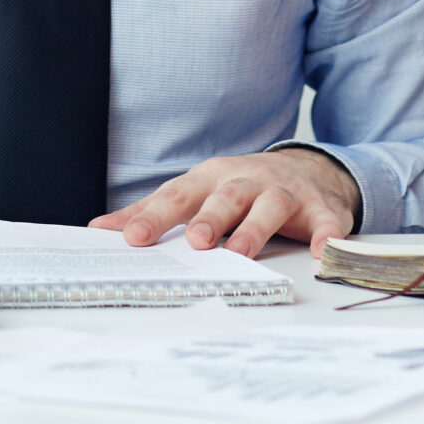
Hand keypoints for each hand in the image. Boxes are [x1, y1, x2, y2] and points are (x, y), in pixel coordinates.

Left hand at [90, 148, 358, 258]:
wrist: (306, 170)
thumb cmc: (237, 188)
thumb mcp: (194, 193)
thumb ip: (151, 212)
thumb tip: (98, 229)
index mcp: (210, 180)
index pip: (178, 197)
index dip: (155, 217)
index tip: (132, 238)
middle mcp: (246, 181)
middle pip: (226, 196)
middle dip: (210, 217)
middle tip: (196, 241)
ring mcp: (284, 192)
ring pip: (269, 206)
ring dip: (255, 228)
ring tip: (241, 252)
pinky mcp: (320, 207)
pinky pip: (325, 220)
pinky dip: (325, 233)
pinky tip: (321, 250)